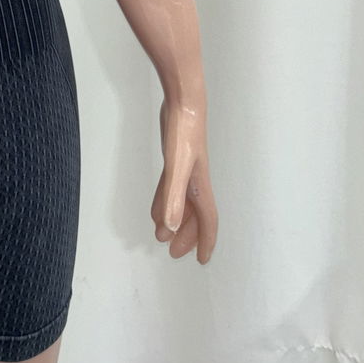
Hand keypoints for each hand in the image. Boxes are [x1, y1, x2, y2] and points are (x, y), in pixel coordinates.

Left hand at [152, 97, 216, 262]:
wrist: (184, 102)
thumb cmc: (183, 132)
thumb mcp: (176, 166)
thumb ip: (172, 197)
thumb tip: (172, 228)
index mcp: (200, 186)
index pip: (207, 221)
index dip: (205, 241)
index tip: (202, 260)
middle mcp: (196, 181)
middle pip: (195, 216)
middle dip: (187, 237)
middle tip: (173, 253)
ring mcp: (186, 170)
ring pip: (183, 204)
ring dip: (175, 221)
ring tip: (162, 237)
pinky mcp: (176, 160)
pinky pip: (172, 189)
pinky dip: (166, 202)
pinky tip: (156, 211)